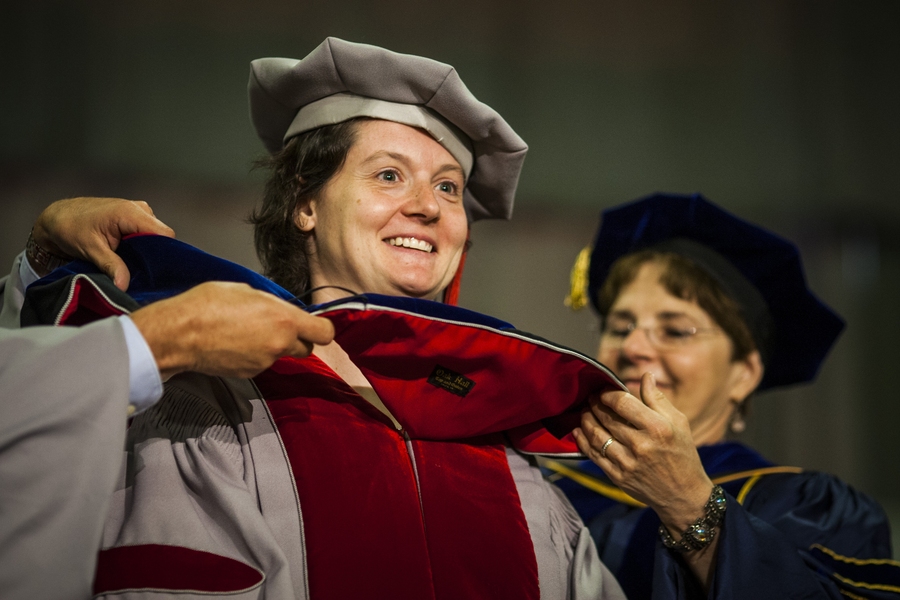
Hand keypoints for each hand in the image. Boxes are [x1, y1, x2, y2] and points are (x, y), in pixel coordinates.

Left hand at [32, 197, 174, 289]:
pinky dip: (141, 245)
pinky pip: (147, 232)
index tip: (156, 272)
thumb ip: (111, 266)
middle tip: (143, 273)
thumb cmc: (71, 228)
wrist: (57, 217)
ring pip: (155, 235)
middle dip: (154, 255)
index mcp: (130, 213)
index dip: (165, 253)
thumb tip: (124, 286)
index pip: (164, 234)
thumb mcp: (91, 250)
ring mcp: (138, 211)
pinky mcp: (134, 217)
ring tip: (134, 264)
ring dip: (147, 251)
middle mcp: (139, 209)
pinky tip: (131, 256)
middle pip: (161, 236)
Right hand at [131, 282, 334, 378]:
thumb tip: (279, 310)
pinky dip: (254, 354)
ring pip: (280, 354)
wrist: (180, 333)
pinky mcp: (249, 373)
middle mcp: (279, 344)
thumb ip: (273, 304)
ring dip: (272, 345)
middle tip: (276, 326)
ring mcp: (265, 362)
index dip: (322, 329)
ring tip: (246, 330)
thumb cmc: (208, 304)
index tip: (315, 325)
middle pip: (306, 348)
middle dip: (297, 338)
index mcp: (285, 320)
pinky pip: (261, 362)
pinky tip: (235, 343)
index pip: (325, 333)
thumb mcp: (247, 290)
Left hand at [572, 372, 712, 532]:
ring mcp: (628, 462)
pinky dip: (583, 441)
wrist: (683, 495)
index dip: (608, 394)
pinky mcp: (618, 477)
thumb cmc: (682, 453)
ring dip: (586, 421)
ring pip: (597, 436)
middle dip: (594, 405)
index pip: (623, 403)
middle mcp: (641, 445)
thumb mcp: (679, 423)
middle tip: (590, 398)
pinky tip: (578, 431)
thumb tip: (646, 376)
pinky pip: (594, 455)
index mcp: (658, 428)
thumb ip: (658, 399)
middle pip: (607, 418)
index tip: (603, 391)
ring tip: (584, 412)